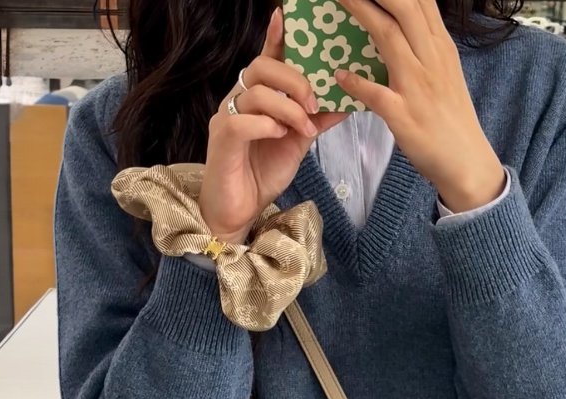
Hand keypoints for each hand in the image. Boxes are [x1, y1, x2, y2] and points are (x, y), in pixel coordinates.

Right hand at [199, 8, 346, 243]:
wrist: (238, 213)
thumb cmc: (261, 176)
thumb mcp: (297, 145)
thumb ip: (314, 122)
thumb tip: (344, 104)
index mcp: (256, 100)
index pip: (265, 60)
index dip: (275, 38)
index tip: (286, 16)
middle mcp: (238, 102)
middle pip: (260, 68)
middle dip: (293, 80)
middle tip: (313, 103)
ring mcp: (226, 118)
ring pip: (256, 93)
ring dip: (287, 107)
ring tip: (303, 128)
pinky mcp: (221, 140)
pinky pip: (242, 120)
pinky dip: (266, 124)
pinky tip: (280, 135)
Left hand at [334, 0, 504, 212]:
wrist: (467, 161)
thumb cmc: (451, 118)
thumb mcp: (444, 72)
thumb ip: (424, 45)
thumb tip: (402, 24)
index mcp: (440, 46)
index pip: (420, 0)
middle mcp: (431, 58)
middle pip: (403, 6)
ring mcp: (418, 87)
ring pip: (389, 37)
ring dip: (360, 13)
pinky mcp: (405, 117)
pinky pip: (376, 94)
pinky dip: (357, 82)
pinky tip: (340, 75)